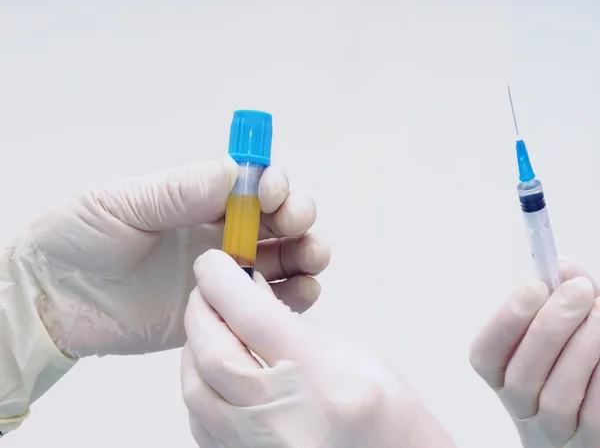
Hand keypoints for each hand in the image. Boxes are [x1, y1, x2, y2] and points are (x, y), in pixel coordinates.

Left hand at [27, 158, 328, 356]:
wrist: (54, 301)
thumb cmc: (78, 238)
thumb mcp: (122, 203)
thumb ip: (178, 191)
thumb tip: (234, 173)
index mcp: (198, 199)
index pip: (252, 184)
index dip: (272, 183)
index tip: (272, 192)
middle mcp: (219, 233)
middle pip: (279, 219)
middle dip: (298, 215)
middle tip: (294, 222)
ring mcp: (225, 273)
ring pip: (285, 259)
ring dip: (307, 252)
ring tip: (311, 257)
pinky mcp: (224, 312)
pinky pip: (269, 303)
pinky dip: (295, 296)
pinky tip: (300, 291)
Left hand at [181, 250, 456, 447]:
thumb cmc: (390, 419)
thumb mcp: (355, 355)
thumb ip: (295, 327)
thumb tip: (248, 294)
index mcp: (322, 382)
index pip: (252, 318)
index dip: (223, 280)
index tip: (214, 262)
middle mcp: (285, 423)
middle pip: (214, 355)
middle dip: (201, 311)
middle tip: (207, 290)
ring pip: (196, 391)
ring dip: (195, 349)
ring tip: (210, 326)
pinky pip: (201, 421)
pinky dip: (201, 386)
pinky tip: (214, 368)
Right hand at [470, 260, 599, 446]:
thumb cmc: (583, 357)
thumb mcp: (571, 321)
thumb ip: (563, 292)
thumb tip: (563, 267)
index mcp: (505, 373)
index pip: (486, 354)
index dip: (505, 322)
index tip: (534, 286)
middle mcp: (523, 406)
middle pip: (521, 375)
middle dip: (551, 327)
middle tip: (579, 291)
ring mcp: (555, 431)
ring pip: (557, 397)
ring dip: (584, 349)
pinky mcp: (588, 444)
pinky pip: (593, 416)